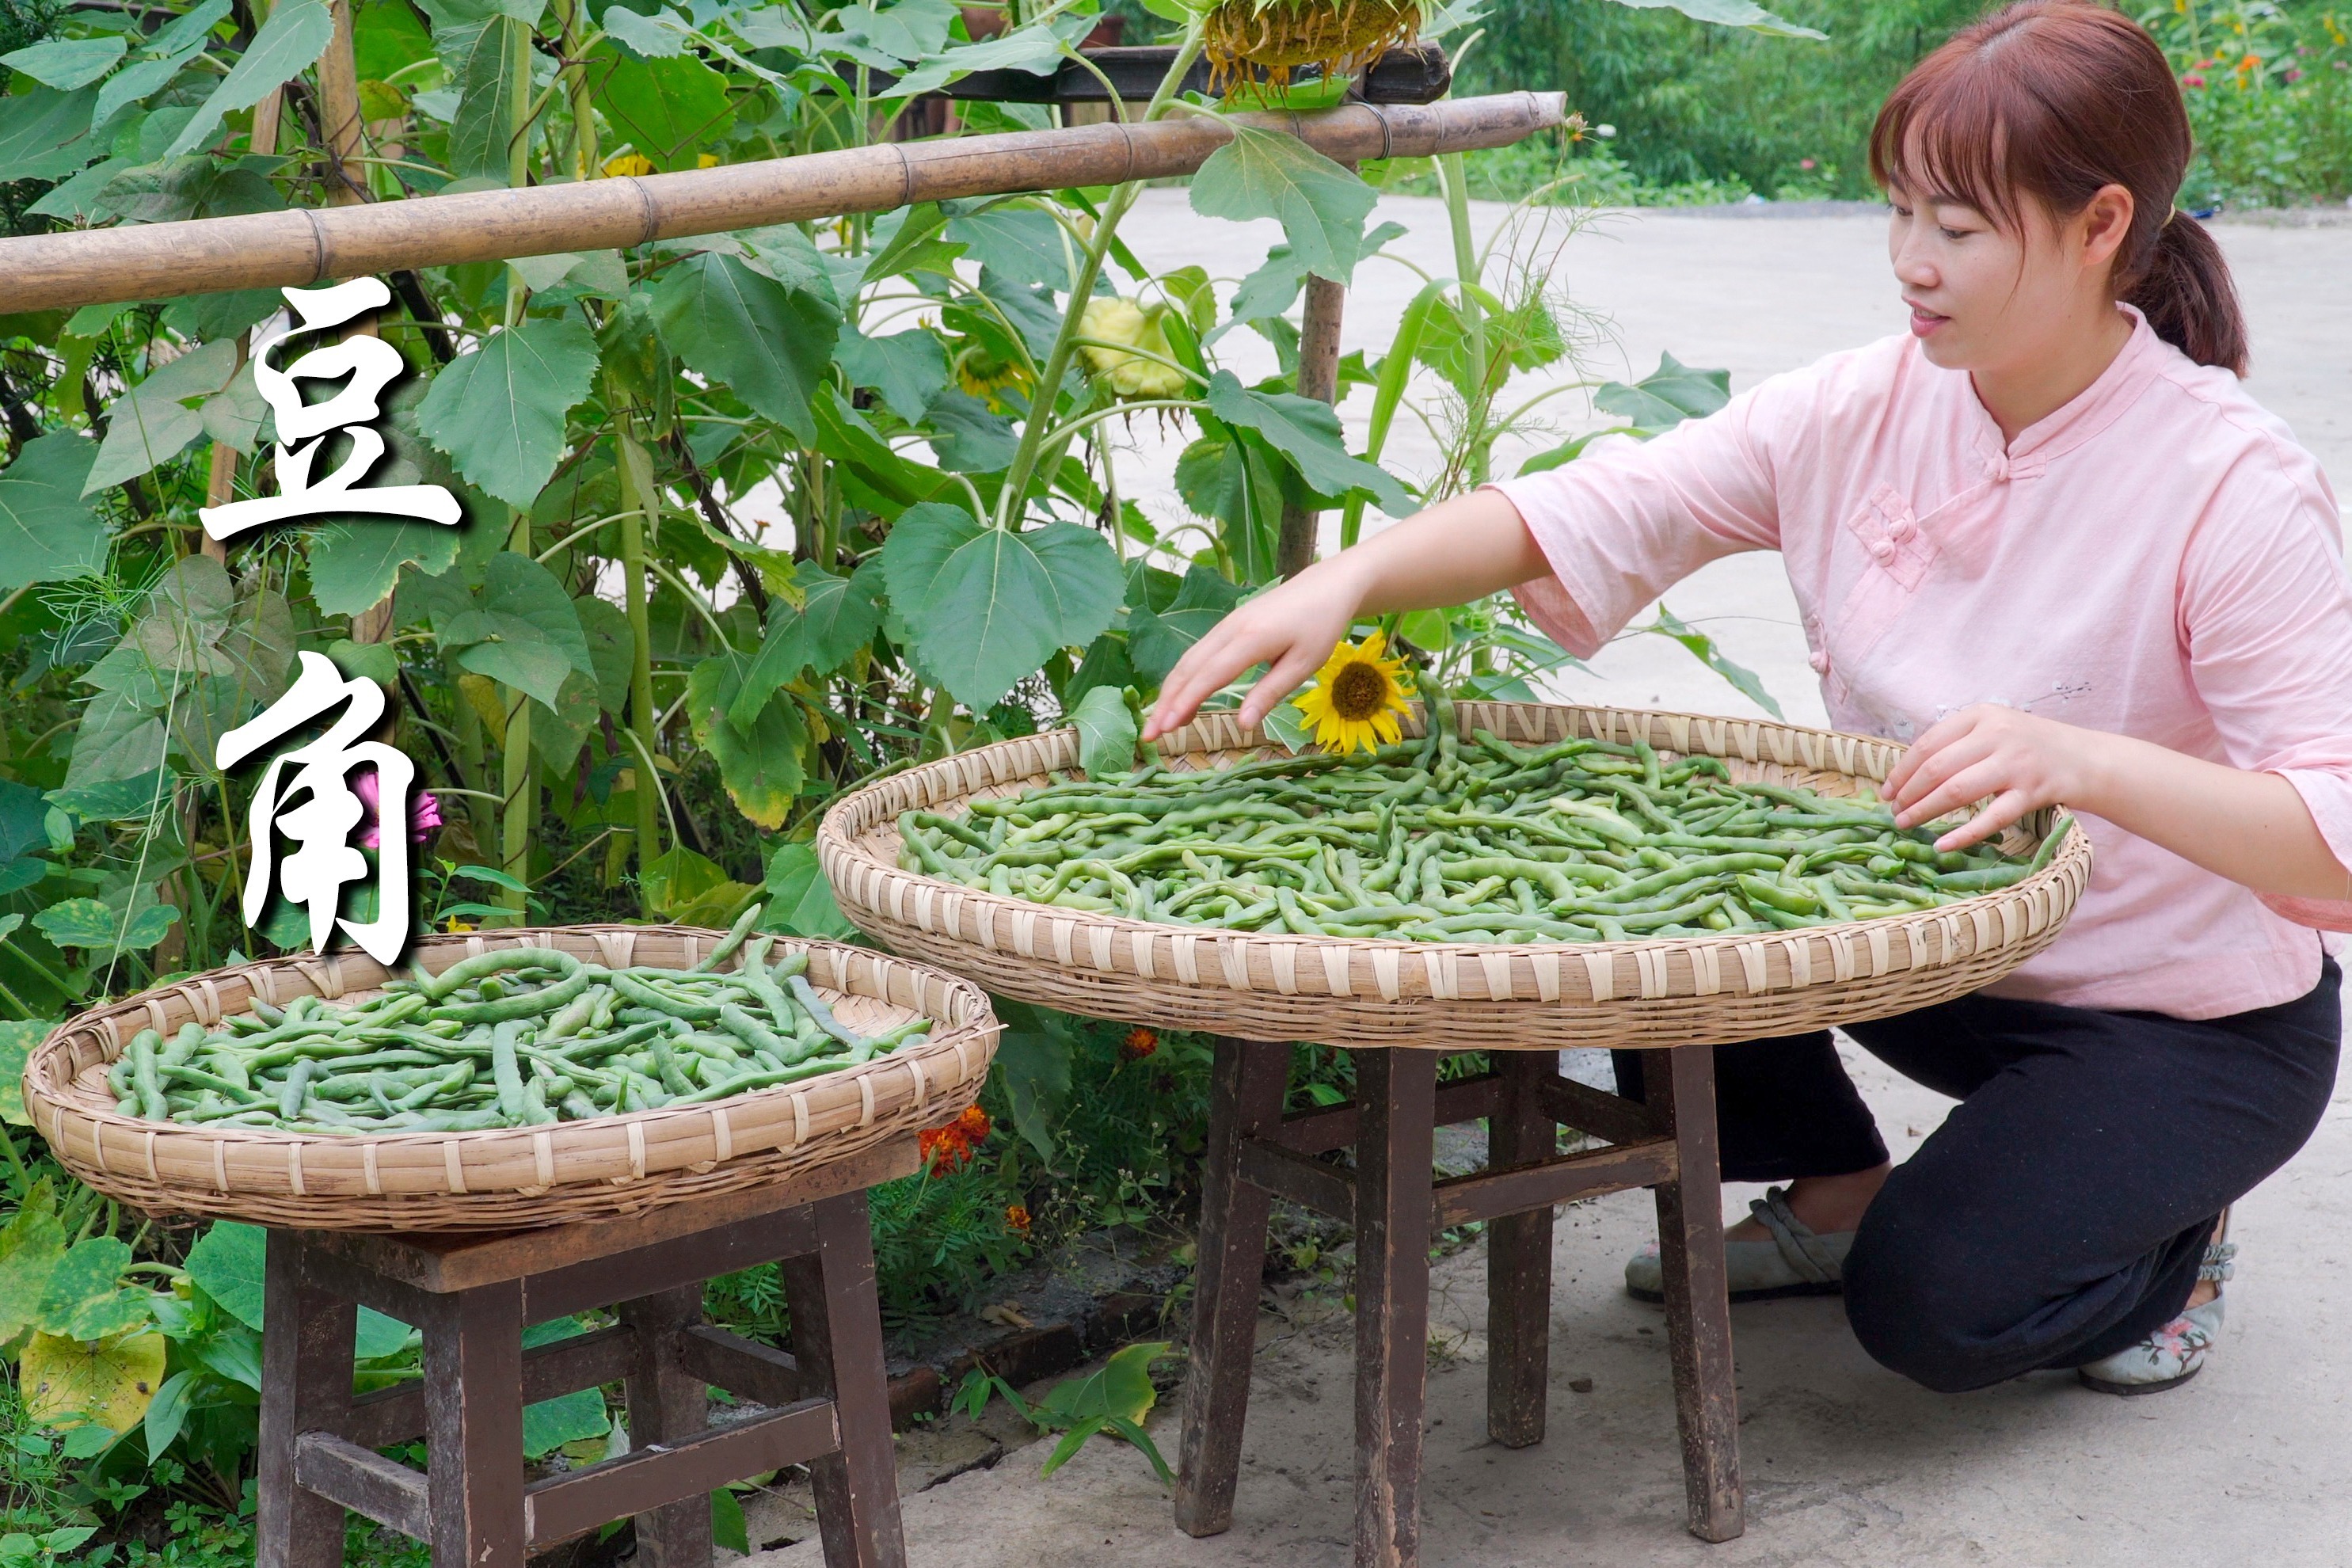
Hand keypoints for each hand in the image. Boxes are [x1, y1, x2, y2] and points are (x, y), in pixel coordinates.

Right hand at [1144, 556, 1367, 740]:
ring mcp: (1226, 624)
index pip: (1209, 676)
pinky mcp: (1227, 624)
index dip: (1184, 703)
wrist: (1327, 585)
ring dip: (1170, 691)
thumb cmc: (1321, 626)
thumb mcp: (1304, 665)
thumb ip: (1270, 693)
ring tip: (1160, 723)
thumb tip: (1242, 725)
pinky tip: (1182, 699)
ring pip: (1188, 660)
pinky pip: (1197, 653)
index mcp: (1251, 639)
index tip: (1165, 728)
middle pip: (1188, 668)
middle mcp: (1230, 628)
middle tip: (1149, 735)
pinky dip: (1184, 678)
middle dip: (1165, 702)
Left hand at [1880, 704, 2111, 850]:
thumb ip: (1957, 742)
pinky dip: (1963, 834)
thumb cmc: (2029, 745)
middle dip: (1908, 793)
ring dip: (1925, 811)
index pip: (1928, 744)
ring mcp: (2016, 764)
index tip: (1886, 790)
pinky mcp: (2032, 792)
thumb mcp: (1993, 728)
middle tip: (1893, 812)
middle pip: (1937, 769)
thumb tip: (1906, 772)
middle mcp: (1997, 735)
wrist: (2085, 758)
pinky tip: (1941, 845)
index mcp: (1981, 715)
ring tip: (1905, 824)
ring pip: (1957, 791)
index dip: (1901, 770)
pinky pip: (1991, 818)